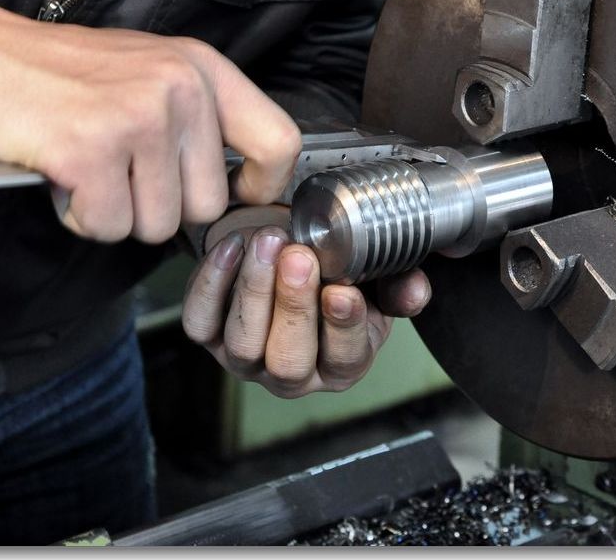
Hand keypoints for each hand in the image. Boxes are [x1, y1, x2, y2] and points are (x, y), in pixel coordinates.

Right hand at [0, 0, 300, 242]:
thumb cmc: (60, 76)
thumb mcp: (150, 73)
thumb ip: (200, 122)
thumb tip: (243, 188)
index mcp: (202, 69)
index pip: (280, 143)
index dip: (261, 187)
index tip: (235, 196)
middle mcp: (180, 88)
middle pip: (206, 205)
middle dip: (158, 207)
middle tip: (118, 173)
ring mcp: (137, 118)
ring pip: (156, 224)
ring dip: (115, 212)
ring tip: (86, 166)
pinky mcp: (91, 150)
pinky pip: (108, 226)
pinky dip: (80, 215)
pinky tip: (62, 175)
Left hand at [182, 227, 431, 396]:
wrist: (289, 260)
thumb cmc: (335, 276)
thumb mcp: (378, 284)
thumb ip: (399, 286)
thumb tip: (414, 288)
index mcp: (341, 365)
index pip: (345, 357)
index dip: (344, 327)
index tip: (343, 291)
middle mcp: (291, 374)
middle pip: (288, 359)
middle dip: (294, 306)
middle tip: (299, 257)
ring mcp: (244, 358)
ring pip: (243, 341)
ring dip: (254, 289)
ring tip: (269, 241)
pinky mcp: (207, 337)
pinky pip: (200, 320)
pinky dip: (212, 282)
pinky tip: (233, 246)